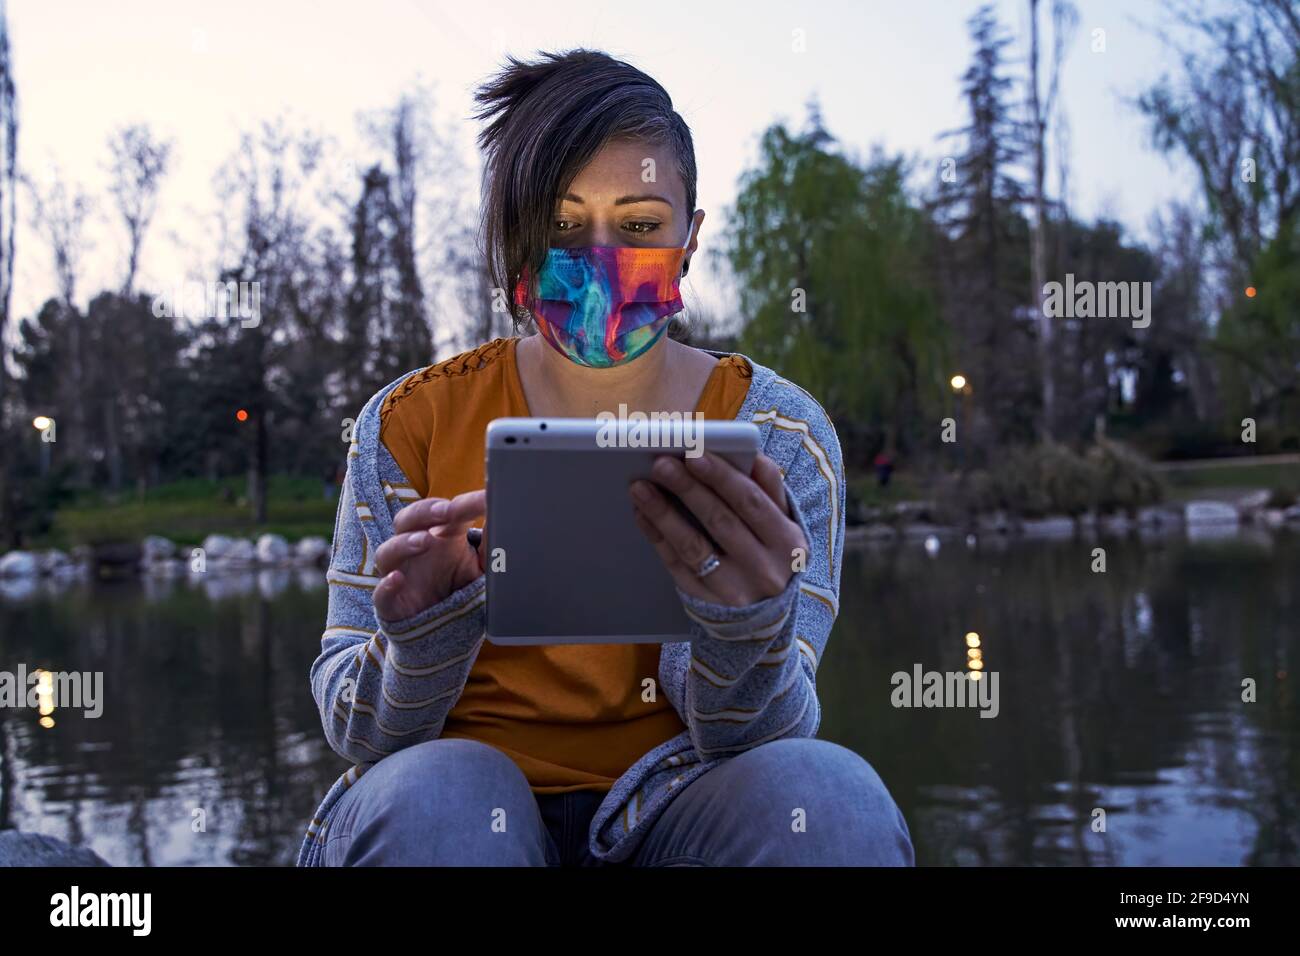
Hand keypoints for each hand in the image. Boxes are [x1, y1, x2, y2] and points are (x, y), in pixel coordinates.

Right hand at [372, 490, 486, 621]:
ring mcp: (399, 575)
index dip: (462, 504)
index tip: (484, 499)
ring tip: (425, 541)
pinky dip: (386, 586)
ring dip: (404, 543)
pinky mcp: (391, 605)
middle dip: (425, 512)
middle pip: (407, 520)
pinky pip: (380, 594)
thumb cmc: (461, 589)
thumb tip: (508, 517)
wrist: (444, 633)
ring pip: (387, 552)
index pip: (444, 512)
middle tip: (447, 510)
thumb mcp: (484, 567)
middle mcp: (414, 550)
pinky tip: (397, 580)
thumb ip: (493, 545)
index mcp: (439, 536)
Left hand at [629, 452, 806, 606]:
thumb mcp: (785, 527)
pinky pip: (678, 568)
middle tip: (662, 464)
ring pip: (694, 547)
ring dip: (664, 513)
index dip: (722, 477)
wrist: (770, 619)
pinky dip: (658, 539)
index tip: (695, 454)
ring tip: (641, 487)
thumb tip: (755, 458)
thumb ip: (771, 491)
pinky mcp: (709, 604)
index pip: (752, 502)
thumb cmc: (773, 557)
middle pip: (720, 521)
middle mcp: (765, 569)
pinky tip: (644, 516)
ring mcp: (735, 591)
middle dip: (688, 489)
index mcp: (788, 542)